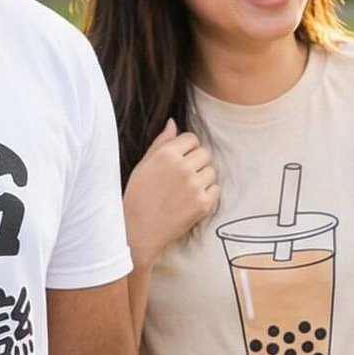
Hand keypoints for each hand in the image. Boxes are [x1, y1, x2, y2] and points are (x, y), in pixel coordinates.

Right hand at [123, 120, 219, 264]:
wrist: (138, 232)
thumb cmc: (137, 197)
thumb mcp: (143, 165)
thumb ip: (160, 143)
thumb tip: (173, 122)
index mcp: (166, 154)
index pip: (191, 138)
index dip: (187, 149)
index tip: (179, 160)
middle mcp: (182, 168)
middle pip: (205, 153)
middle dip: (197, 162)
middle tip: (183, 177)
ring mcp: (194, 186)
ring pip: (212, 171)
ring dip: (203, 178)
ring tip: (186, 190)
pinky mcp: (202, 204)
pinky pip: (216, 190)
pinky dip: (208, 194)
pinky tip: (191, 200)